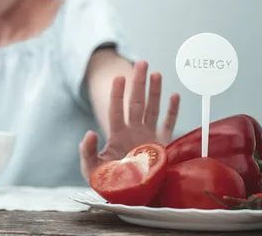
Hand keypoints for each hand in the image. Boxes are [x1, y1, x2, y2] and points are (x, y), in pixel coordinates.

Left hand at [79, 61, 179, 181]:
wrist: (132, 198)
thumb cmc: (110, 184)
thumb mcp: (93, 170)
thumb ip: (86, 153)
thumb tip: (88, 133)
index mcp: (117, 134)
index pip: (116, 109)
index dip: (117, 94)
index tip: (119, 77)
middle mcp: (134, 131)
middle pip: (136, 102)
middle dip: (138, 83)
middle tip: (141, 63)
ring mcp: (149, 136)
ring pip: (152, 108)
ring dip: (155, 91)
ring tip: (156, 73)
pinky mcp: (163, 146)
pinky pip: (169, 124)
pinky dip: (173, 111)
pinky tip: (175, 95)